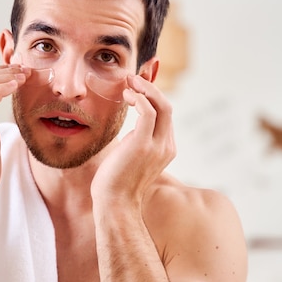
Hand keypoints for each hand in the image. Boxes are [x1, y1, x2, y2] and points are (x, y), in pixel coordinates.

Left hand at [91, 74, 175, 202]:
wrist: (114, 204)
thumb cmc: (116, 183)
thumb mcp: (128, 156)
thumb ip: (134, 140)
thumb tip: (128, 127)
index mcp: (165, 148)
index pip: (164, 115)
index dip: (152, 96)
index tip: (136, 85)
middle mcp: (166, 146)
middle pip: (167, 106)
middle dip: (151, 87)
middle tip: (132, 77)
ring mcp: (158, 146)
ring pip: (162, 105)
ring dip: (145, 89)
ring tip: (129, 82)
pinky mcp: (144, 145)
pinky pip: (148, 111)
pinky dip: (139, 98)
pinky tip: (126, 96)